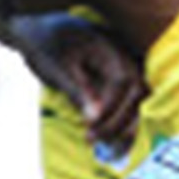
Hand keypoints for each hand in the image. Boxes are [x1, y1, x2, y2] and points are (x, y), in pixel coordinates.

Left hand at [11, 12, 144, 153]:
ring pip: (140, 99)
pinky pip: (132, 101)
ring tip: (108, 148)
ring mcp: (127, 64)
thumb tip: (96, 118)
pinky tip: (115, 142)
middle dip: (119, 121)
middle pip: (138, 92)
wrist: (38, 29)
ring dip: (127, 125)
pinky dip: (125, 121)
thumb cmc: (44, 46)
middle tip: (93, 141)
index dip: (110, 108)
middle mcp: (124, 54)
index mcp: (108, 47)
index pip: (123, 81)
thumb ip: (77, 90)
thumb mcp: (56, 68)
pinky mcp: (123, 76)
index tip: (90, 128)